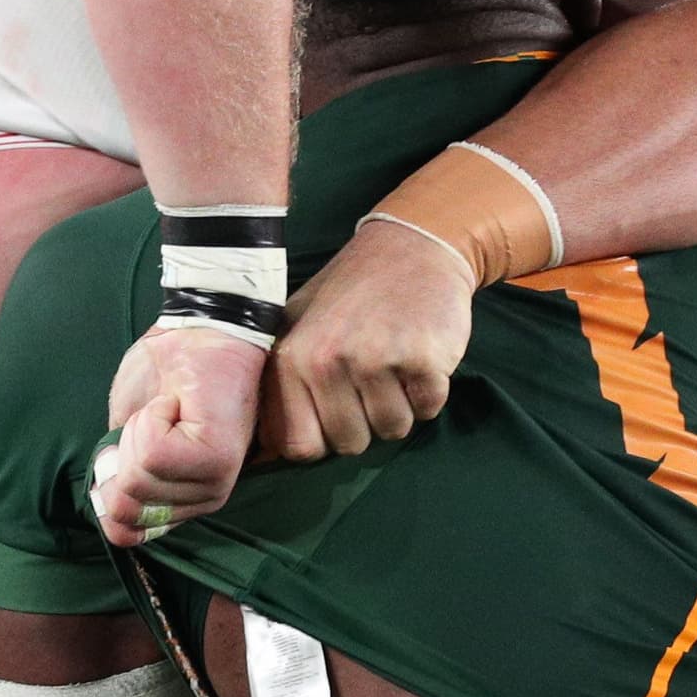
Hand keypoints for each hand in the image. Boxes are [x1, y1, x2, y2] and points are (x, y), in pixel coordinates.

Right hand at [94, 324, 267, 546]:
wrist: (199, 330)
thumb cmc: (164, 373)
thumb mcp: (125, 433)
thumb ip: (118, 475)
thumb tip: (104, 507)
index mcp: (182, 498)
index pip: (125, 532)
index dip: (108, 487)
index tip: (123, 446)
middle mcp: (203, 499)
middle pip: (125, 507)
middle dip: (122, 454)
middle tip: (151, 418)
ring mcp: (214, 483)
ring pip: (138, 481)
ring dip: (138, 431)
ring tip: (166, 408)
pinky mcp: (215, 460)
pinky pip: (153, 454)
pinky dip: (150, 420)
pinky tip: (175, 404)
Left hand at [262, 225, 471, 462]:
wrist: (413, 247)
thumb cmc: (352, 292)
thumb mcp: (298, 323)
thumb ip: (280, 382)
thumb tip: (266, 450)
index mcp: (291, 359)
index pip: (301, 447)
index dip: (325, 438)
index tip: (338, 412)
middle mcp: (327, 361)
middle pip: (351, 444)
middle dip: (367, 423)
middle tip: (373, 377)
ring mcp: (375, 360)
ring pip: (393, 430)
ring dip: (402, 407)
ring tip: (395, 363)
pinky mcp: (421, 358)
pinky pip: (428, 410)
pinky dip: (430, 393)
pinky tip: (419, 356)